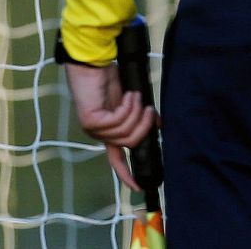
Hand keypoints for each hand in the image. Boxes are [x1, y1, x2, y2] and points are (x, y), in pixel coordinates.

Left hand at [64, 60, 157, 189]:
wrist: (92, 63)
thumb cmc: (108, 79)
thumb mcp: (130, 102)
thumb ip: (141, 116)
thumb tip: (159, 125)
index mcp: (107, 132)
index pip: (115, 159)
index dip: (126, 174)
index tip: (137, 187)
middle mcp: (98, 133)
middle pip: (132, 143)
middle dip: (144, 124)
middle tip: (148, 107)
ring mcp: (93, 129)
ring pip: (126, 133)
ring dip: (136, 113)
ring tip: (134, 96)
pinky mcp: (91, 121)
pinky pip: (119, 122)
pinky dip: (127, 107)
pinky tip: (126, 95)